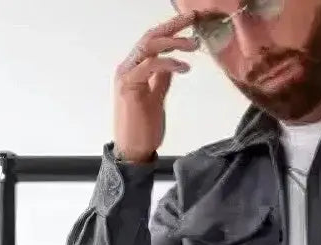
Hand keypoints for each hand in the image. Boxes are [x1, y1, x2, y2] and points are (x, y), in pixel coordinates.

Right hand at [113, 13, 199, 162]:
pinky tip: (184, 67)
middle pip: (150, 37)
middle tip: (193, 19)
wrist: (132, 150)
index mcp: (134, 68)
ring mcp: (126, 76)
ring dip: (173, 42)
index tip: (190, 22)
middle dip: (172, 26)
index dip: (170, 29)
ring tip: (194, 44)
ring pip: (149, 47)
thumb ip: (161, 80)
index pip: (152, 41)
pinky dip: (168, 63)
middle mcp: (128, 67)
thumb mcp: (156, 98)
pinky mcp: (129, 87)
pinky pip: (149, 66)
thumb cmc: (143, 128)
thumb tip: (173, 64)